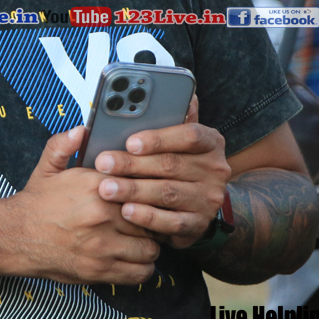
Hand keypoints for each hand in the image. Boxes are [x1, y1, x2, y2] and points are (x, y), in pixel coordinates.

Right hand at [9, 126, 160, 284]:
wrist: (14, 237)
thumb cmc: (35, 204)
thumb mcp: (47, 168)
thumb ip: (64, 144)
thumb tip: (81, 130)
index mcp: (96, 186)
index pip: (143, 187)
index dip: (150, 192)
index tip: (148, 195)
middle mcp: (103, 215)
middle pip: (151, 217)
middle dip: (152, 219)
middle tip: (146, 219)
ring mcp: (103, 245)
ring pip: (150, 247)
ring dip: (149, 244)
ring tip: (142, 240)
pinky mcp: (100, 270)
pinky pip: (140, 272)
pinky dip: (143, 267)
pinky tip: (135, 259)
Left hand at [93, 95, 231, 248]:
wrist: (202, 204)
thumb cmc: (182, 163)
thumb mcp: (182, 140)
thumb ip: (177, 117)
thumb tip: (185, 93)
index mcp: (211, 142)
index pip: (189, 135)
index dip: (158, 138)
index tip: (129, 141)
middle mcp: (215, 169)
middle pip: (170, 165)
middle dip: (132, 164)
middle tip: (103, 163)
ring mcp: (208, 199)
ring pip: (167, 193)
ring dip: (133, 190)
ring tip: (106, 188)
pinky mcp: (198, 225)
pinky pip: (171, 222)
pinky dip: (147, 217)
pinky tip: (126, 211)